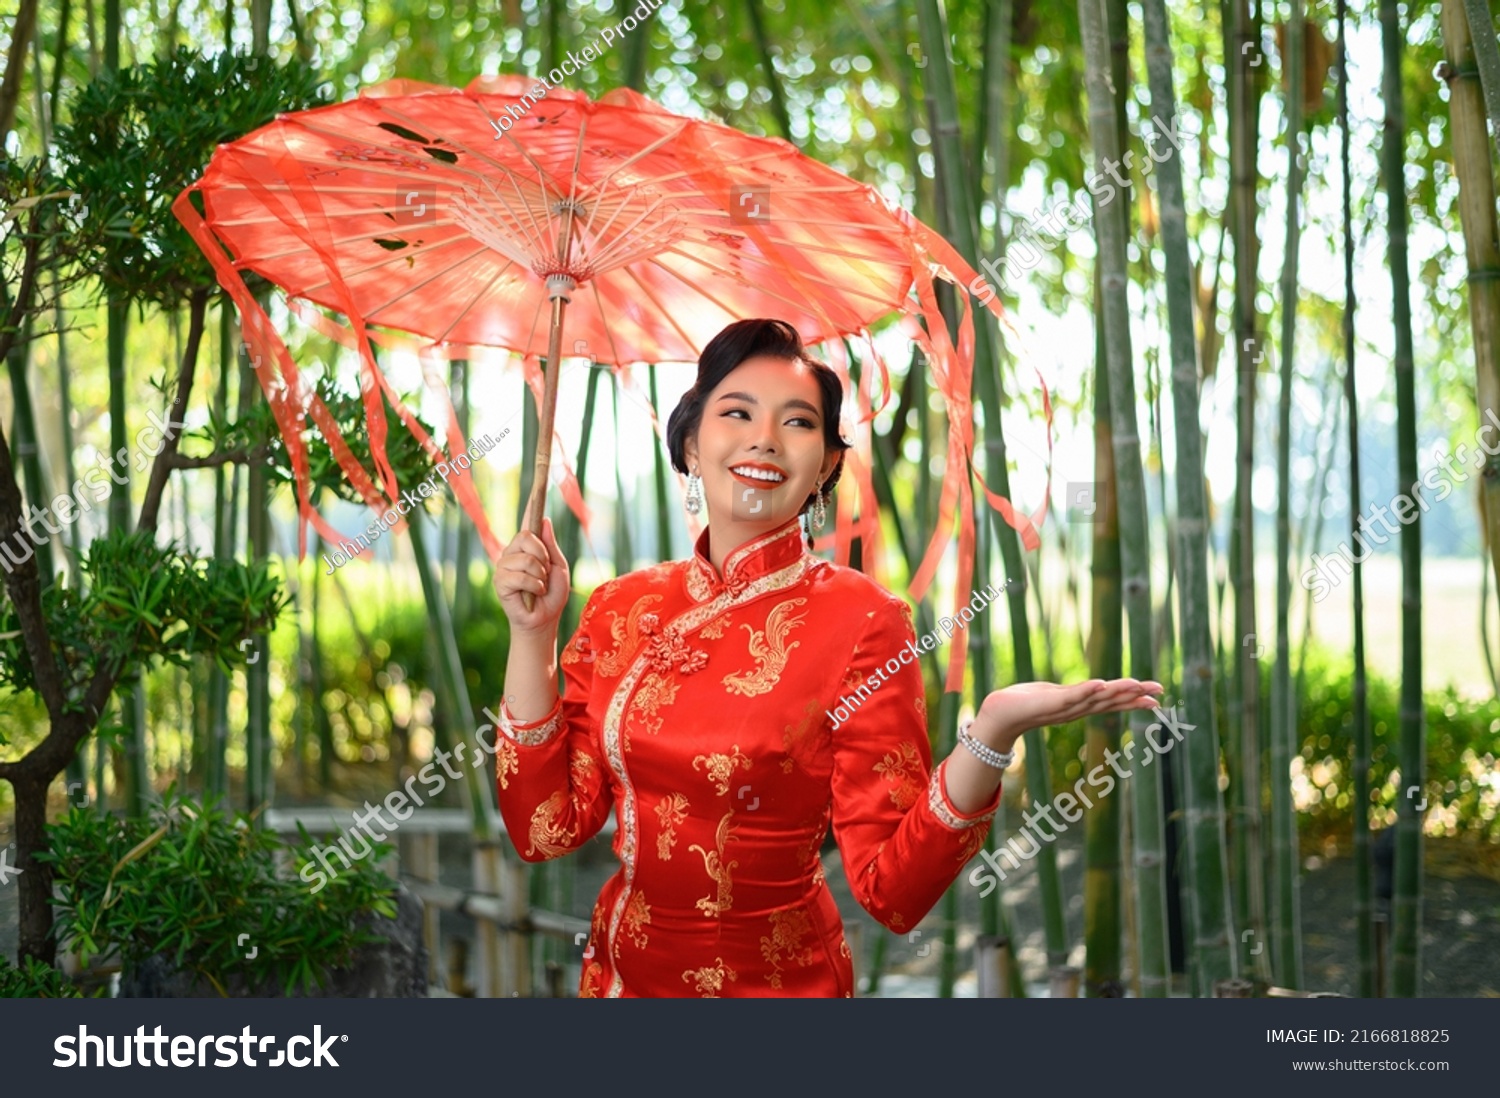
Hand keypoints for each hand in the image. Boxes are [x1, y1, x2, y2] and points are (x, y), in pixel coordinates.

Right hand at [494, 516, 570, 636]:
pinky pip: (519, 576)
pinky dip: (534, 586)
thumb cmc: (552, 594)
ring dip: (540, 576)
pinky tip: (534, 594)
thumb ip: (551, 545)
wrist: (545, 619)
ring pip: (525, 559)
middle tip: (545, 573)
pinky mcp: (500, 582)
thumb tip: (545, 520)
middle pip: (525, 536)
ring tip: (539, 586)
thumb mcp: (558, 566)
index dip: (530, 505)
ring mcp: (504, 567)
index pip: (527, 522)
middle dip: (542, 555)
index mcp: (527, 547)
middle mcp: (512, 553)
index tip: (538, 484)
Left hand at [975, 678, 1163, 750]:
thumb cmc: (1024, 703)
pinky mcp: (1050, 702)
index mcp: (1080, 706)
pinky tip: (1102, 683)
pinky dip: (1087, 690)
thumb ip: (1074, 695)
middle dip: (1135, 696)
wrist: (999, 714)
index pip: (1112, 703)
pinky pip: (1072, 695)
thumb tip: (1089, 691)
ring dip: (1117, 691)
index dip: (1134, 700)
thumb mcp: (1056, 697)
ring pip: (1096, 698)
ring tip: (1137, 684)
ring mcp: (1064, 707)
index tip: (1157, 699)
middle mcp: (1076, 709)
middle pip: (1111, 702)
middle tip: (1159, 692)